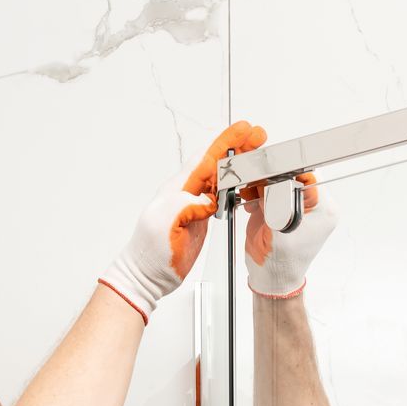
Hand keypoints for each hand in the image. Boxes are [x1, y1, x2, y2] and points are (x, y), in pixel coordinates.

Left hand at [100, 121, 268, 320]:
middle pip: (217, 163)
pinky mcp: (200, 218)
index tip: (243, 130)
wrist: (147, 275)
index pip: (205, 159)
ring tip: (258, 154)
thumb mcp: (163, 223)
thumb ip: (184, 204)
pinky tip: (246, 184)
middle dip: (239, 147)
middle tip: (259, 136)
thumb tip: (208, 199)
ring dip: (241, 163)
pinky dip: (237, 185)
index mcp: (177, 189)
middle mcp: (186, 193)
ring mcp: (193, 205)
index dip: (225, 143)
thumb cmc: (149, 253)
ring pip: (221, 177)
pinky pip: (222, 195)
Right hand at [242, 174, 335, 298]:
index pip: (308, 176)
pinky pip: (267, 188)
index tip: (268, 175)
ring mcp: (295, 203)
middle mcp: (313, 204)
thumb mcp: (279, 232)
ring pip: (277, 178)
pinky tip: (251, 205)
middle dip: (270, 177)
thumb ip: (276, 203)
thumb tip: (270, 180)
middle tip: (256, 186)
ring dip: (260, 184)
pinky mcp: (280, 205)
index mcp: (323, 210)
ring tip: (251, 197)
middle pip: (292, 173)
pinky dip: (255, 192)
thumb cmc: (280, 264)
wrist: (270, 277)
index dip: (287, 172)